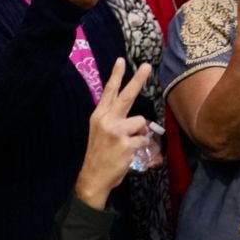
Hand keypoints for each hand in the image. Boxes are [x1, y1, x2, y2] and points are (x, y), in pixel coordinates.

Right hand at [75, 59, 157, 208]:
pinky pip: (145, 140)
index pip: (109, 92)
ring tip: (127, 145)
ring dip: (140, 134)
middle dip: (137, 80)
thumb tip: (138, 117)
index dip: (115, 76)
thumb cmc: (100, 154)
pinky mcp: (127, 144)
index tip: (121, 60)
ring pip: (141, 122)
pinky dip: (142, 147)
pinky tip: (130, 154)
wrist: (93, 178)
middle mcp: (107, 120)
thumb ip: (113, 119)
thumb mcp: (100, 132)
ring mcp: (117, 131)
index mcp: (99, 116)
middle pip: (126, 96)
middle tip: (147, 65)